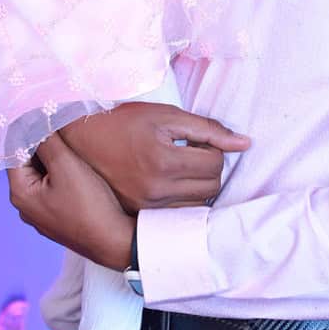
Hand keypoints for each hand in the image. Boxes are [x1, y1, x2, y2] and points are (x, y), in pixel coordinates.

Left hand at [8, 132, 134, 270]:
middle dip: (41, 141)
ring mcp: (41, 213)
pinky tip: (77, 163)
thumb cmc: (89, 204)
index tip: (42, 112)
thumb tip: (34, 120)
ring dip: (52, 156)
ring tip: (70, 139)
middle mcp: (25, 206)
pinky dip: (60, 171)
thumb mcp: (66, 166)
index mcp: (20, 193)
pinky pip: (52, 186)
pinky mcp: (58, 217)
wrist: (114, 241)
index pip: (14, 150)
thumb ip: (47, 141)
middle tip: (59, 123)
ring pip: (41, 174)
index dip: (27, 128)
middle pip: (27, 162)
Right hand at [59, 102, 250, 212]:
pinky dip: (184, 197)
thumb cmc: (126, 121)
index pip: (216, 163)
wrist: (83, 138)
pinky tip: (172, 179)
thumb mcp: (167, 115)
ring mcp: (147, 206)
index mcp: (164, 161)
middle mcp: (156, 190)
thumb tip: (245, 144)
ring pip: (199, 204)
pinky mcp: (140, 214)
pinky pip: (180, 213)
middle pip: (212, 186)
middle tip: (191, 149)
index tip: (197, 138)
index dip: (213, 147)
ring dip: (200, 184)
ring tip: (181, 164)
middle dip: (210, 166)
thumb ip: (208, 129)